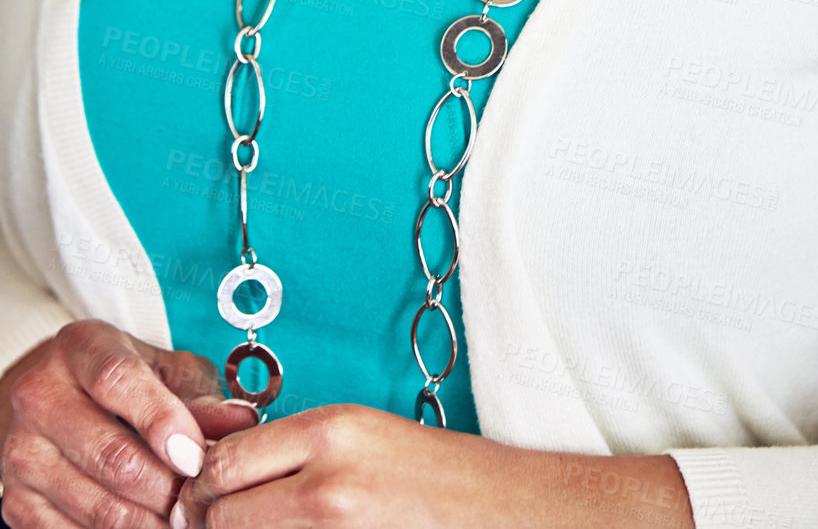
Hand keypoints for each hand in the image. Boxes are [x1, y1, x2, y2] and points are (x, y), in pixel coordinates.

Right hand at [0, 319, 258, 528]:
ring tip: (184, 517)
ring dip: (151, 521)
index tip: (196, 456)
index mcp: (80, 348)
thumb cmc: (117, 381)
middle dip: (169, 487)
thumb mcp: (160, 368)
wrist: (47, 399)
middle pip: (112, 456)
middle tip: (203, 499)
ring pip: (98, 506)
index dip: (162, 421)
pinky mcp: (17, 501)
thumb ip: (198, 394)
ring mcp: (22, 453)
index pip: (117, 380)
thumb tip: (241, 422)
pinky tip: (148, 525)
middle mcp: (40, 396)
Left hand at [175, 403, 693, 528]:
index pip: (225, 461)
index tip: (193, 497)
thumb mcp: (360, 436)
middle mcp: (325, 476)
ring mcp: (333, 522)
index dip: (198, 486)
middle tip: (201, 523)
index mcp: (329, 429)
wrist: (494, 506)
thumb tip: (225, 472)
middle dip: (204, 520)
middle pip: (219, 507)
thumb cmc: (432, 471)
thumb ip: (296, 448)